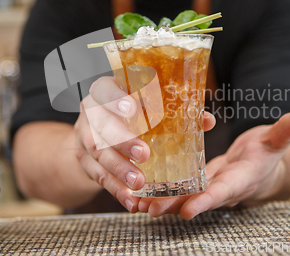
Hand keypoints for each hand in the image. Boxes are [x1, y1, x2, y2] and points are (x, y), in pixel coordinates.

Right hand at [74, 76, 215, 212]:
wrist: (94, 129)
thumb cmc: (129, 113)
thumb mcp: (145, 105)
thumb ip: (173, 110)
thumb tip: (207, 121)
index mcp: (105, 91)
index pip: (105, 89)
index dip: (115, 98)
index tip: (132, 108)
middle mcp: (91, 113)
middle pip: (102, 125)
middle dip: (122, 140)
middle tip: (144, 154)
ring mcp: (83, 137)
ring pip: (99, 154)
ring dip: (120, 170)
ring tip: (139, 183)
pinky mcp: (83, 160)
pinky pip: (97, 176)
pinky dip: (115, 190)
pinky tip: (130, 201)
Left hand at [137, 111, 289, 218]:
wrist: (259, 166)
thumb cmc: (266, 153)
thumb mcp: (275, 141)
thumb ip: (284, 132)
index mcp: (241, 179)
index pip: (224, 191)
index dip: (207, 201)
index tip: (190, 210)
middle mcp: (222, 188)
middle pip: (197, 199)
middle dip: (175, 205)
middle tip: (152, 208)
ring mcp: (208, 187)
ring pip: (183, 197)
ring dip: (162, 201)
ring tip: (137, 204)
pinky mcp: (198, 181)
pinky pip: (178, 189)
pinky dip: (161, 192)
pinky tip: (139, 193)